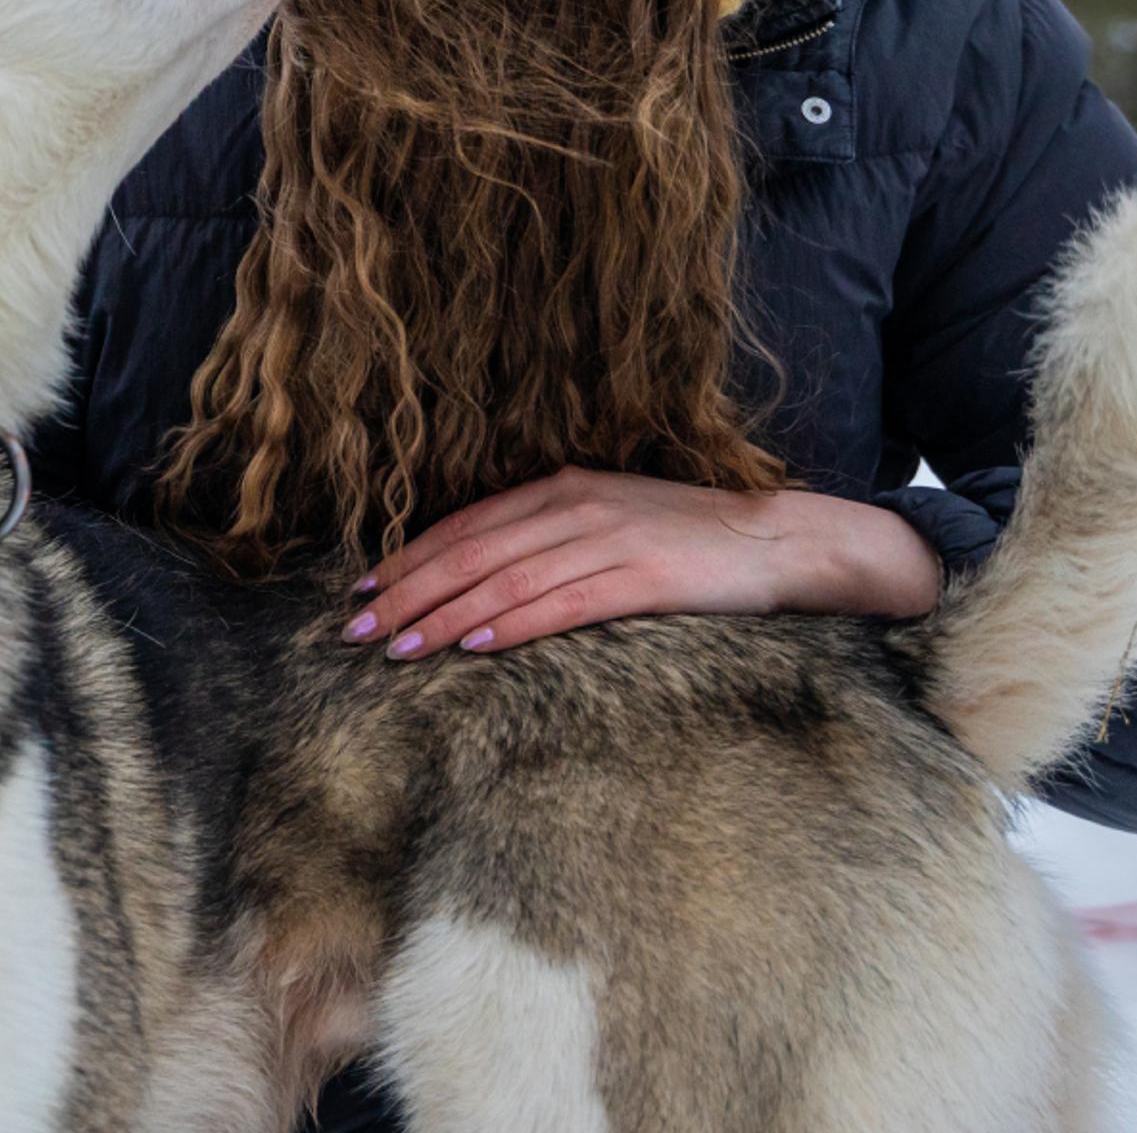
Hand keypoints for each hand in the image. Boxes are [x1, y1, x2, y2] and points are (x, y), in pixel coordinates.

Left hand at [341, 467, 942, 659]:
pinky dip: (511, 624)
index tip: (363, 590)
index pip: (467, 524)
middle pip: (472, 551)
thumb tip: (484, 575)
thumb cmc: (690, 540)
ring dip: (443, 614)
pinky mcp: (643, 577)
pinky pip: (562, 604)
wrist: (779, 541)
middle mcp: (577, 506)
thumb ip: (551, 537)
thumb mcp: (611, 520)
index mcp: (563, 488)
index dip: (410, 557)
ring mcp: (609, 539)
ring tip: (398, 648)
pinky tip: (472, 645)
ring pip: (505, 579)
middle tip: (357, 628)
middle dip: (408, 591)